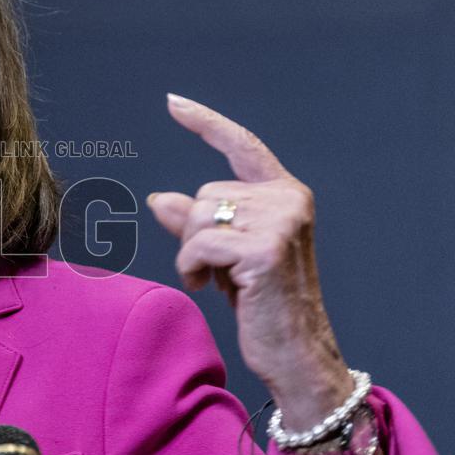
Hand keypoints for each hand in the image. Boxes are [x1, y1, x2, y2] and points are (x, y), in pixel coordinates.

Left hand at [147, 94, 351, 429]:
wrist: (295, 352)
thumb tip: (159, 199)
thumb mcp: (225, 255)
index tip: (172, 102)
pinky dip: (190, 267)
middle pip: (205, 194)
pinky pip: (197, 243)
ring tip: (216, 280)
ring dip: (192, 253)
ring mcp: (280, 223)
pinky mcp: (264, 250)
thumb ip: (197, 223)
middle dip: (195, 233)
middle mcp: (289, 200)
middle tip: (218, 270)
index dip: (206, 123)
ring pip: (197, 217)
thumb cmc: (261, 304)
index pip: (241, 146)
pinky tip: (206, 287)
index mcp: (286, 194)